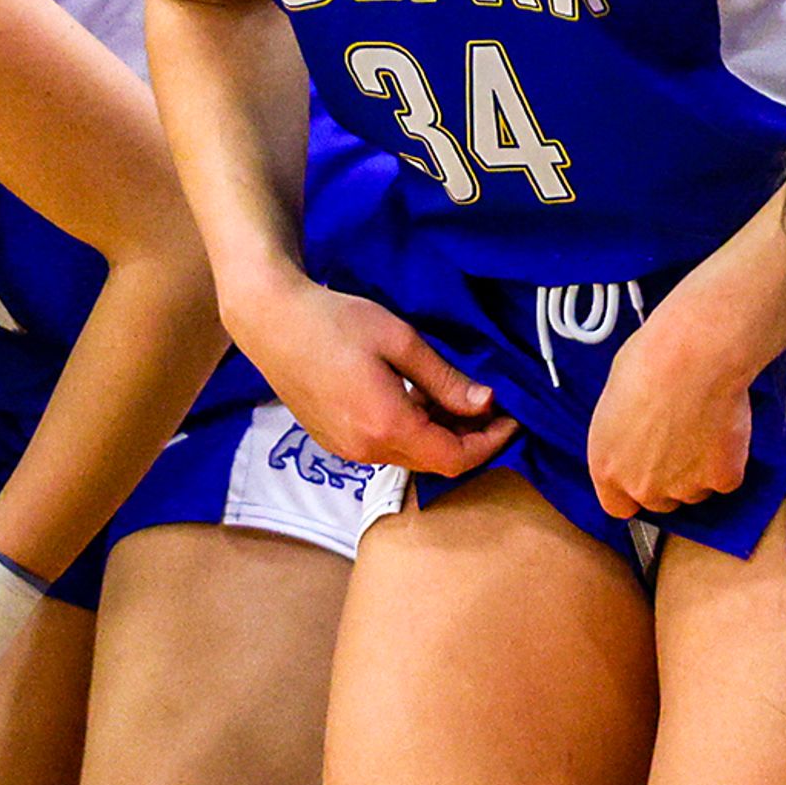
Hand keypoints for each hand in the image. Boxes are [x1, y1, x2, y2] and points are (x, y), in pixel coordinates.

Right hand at [228, 268, 514, 475]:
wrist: (272, 321)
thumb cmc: (335, 322)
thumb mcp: (400, 341)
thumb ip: (444, 380)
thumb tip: (485, 403)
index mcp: (385, 426)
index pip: (453, 458)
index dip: (490, 444)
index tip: (513, 419)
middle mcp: (364, 450)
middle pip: (434, 463)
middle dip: (470, 440)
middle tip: (493, 406)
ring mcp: (345, 449)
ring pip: (410, 456)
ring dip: (441, 436)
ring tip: (460, 398)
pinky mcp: (334, 441)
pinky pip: (386, 448)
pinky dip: (414, 432)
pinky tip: (421, 399)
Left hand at [585, 280, 762, 519]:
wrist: (695, 355)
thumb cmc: (651, 360)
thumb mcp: (615, 399)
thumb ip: (624, 432)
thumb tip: (637, 429)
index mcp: (606, 466)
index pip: (618, 505)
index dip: (634, 489)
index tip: (647, 471)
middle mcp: (641, 485)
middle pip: (659, 501)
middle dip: (670, 477)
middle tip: (682, 440)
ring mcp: (683, 487)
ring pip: (695, 491)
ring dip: (700, 468)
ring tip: (706, 426)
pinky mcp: (722, 478)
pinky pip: (727, 478)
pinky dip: (729, 458)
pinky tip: (724, 427)